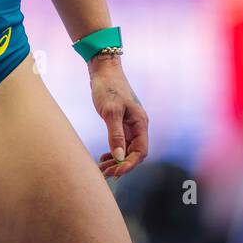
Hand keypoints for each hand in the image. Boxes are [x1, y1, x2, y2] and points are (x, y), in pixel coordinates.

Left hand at [89, 60, 148, 178]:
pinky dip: (112, 152)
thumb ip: (115, 134)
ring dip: (115, 160)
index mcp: (140, 123)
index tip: (116, 172)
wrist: (103, 69)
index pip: (140, 151)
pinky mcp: (120, 122)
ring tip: (101, 168)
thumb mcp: (110, 111)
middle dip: (120, 165)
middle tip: (104, 173)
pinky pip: (119, 143)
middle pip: (133, 153)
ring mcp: (129, 124)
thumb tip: (119, 157)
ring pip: (125, 149)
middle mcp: (137, 126)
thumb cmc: (108, 87)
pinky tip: (103, 157)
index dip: (129, 164)